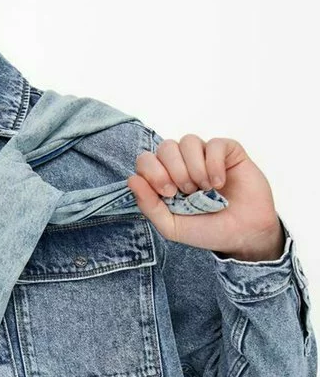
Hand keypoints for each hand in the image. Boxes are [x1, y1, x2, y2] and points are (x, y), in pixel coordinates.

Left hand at [126, 134, 284, 258]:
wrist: (243, 235)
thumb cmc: (207, 230)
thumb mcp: (171, 226)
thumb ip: (149, 206)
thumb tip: (132, 179)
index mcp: (165, 179)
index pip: (146, 159)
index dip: (152, 171)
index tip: (168, 192)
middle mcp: (183, 164)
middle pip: (165, 147)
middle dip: (174, 170)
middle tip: (187, 192)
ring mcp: (205, 156)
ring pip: (188, 141)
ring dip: (194, 167)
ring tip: (204, 189)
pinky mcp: (228, 152)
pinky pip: (214, 144)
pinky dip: (214, 164)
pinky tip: (220, 183)